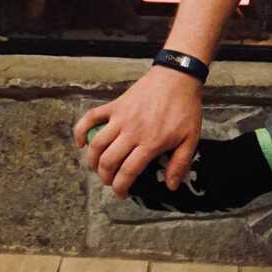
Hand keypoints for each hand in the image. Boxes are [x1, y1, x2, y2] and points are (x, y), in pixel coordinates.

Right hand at [73, 64, 203, 197]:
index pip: (127, 172)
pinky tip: (80, 143)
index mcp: (150, 143)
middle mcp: (132, 132)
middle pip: (108, 161)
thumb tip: (171, 186)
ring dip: (92, 160)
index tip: (121, 194)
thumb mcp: (191, 138)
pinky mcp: (114, 106)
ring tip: (97, 167)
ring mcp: (120, 118)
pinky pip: (90, 118)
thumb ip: (180, 163)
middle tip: (110, 181)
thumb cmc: (185, 108)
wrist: (177, 77)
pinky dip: (81, 131)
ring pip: (97, 144)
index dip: (121, 187)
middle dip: (105, 177)